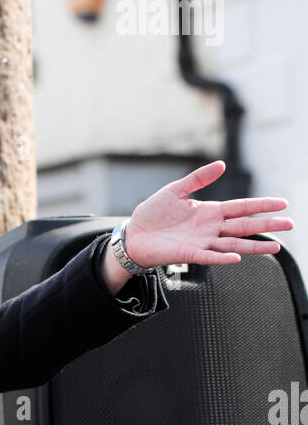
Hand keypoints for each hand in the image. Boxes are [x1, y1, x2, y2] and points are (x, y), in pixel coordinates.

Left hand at [123, 159, 293, 268]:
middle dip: (268, 225)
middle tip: (290, 224)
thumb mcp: (176, 190)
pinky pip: (210, 257)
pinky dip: (223, 258)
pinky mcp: (189, 254)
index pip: (242, 207)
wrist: (134, 235)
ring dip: (254, 246)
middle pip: (245, 226)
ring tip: (276, 246)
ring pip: (234, 245)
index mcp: (210, 212)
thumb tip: (222, 165)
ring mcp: (202, 242)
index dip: (262, 205)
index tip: (282, 204)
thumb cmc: (153, 214)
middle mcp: (211, 228)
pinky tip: (237, 258)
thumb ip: (198, 178)